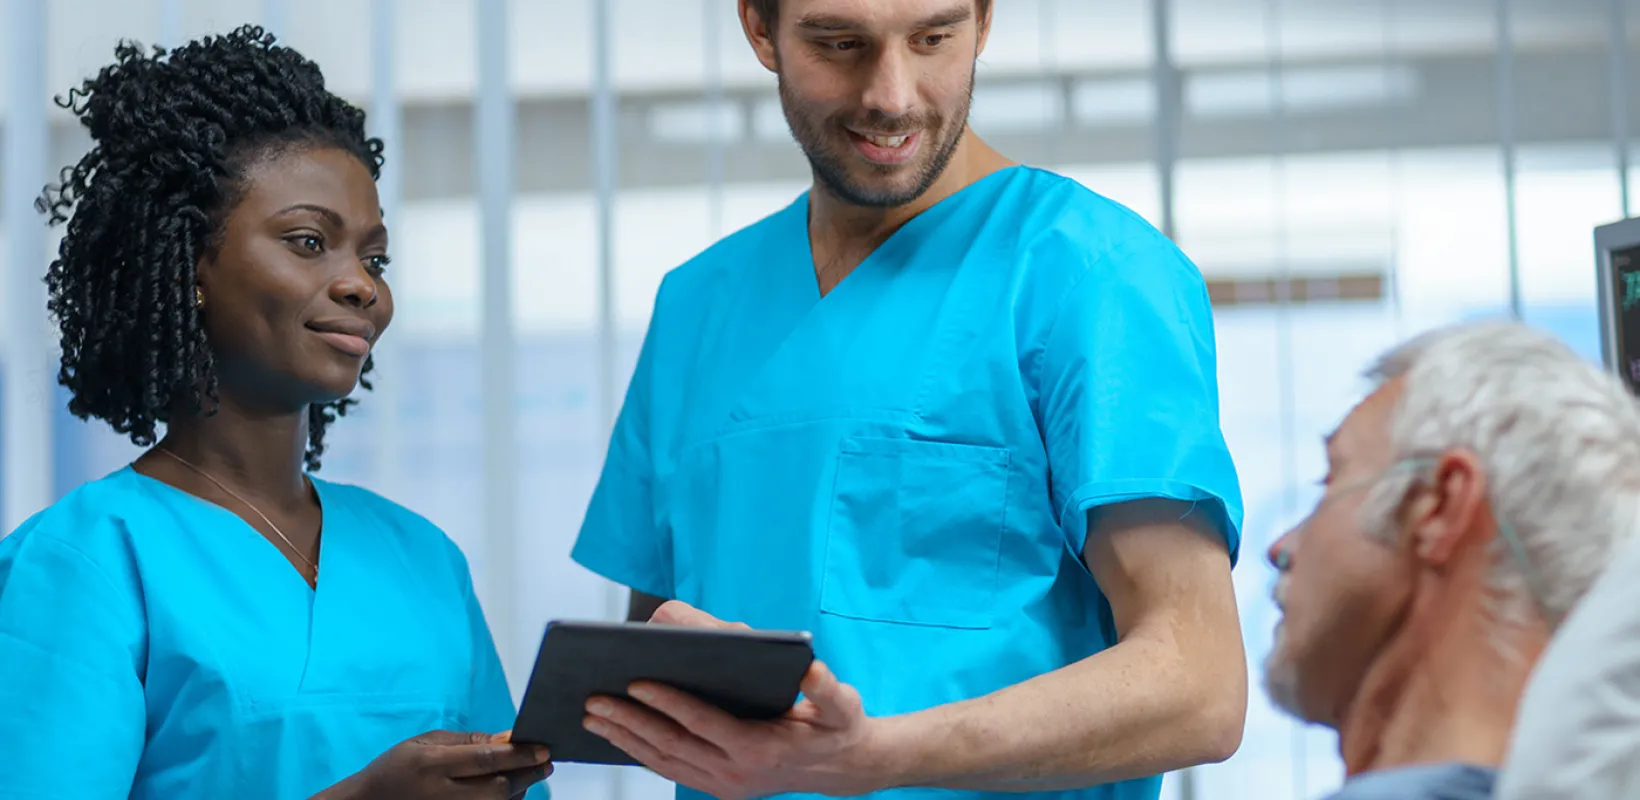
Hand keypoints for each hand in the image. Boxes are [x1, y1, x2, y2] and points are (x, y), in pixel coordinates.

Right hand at [320, 730, 551, 799]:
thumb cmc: (399, 767)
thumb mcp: (426, 742)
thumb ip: (468, 741)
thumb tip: (508, 738)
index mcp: (433, 764)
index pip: (486, 759)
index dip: (519, 754)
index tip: (543, 747)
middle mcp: (443, 793)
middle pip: (498, 787)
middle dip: (527, 773)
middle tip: (546, 761)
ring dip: (520, 789)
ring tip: (531, 772)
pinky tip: (511, 789)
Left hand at [589, 603, 888, 799]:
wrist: (843, 768)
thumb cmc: (838, 726)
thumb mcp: (844, 703)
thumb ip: (828, 688)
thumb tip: (811, 669)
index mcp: (759, 749)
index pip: (703, 723)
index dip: (668, 702)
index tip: (637, 681)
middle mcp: (735, 773)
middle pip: (672, 744)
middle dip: (630, 720)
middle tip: (595, 699)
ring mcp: (723, 784)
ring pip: (664, 761)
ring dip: (626, 739)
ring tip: (593, 717)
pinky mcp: (717, 786)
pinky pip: (671, 769)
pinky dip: (641, 753)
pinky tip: (618, 735)